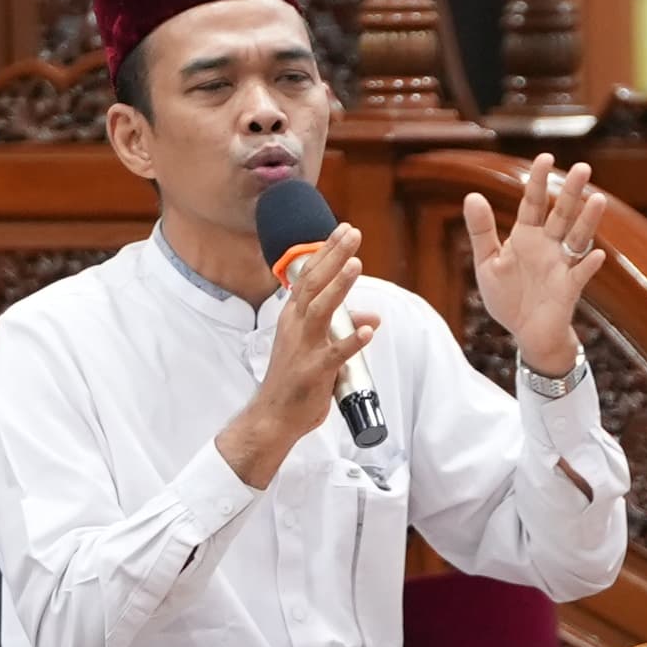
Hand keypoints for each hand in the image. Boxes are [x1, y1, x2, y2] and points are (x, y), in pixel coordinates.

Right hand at [216, 224, 364, 487]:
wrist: (272, 416)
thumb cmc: (295, 380)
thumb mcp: (319, 347)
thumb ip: (345, 329)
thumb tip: (373, 317)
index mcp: (294, 316)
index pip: (309, 276)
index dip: (326, 251)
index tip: (343, 229)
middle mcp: (296, 326)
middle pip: (314, 283)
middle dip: (334, 256)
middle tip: (352, 233)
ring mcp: (304, 347)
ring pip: (321, 310)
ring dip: (339, 287)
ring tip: (356, 265)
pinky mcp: (314, 372)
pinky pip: (335, 353)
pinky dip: (352, 341)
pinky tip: (369, 330)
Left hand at [465, 156, 606, 376]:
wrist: (525, 332)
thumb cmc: (507, 296)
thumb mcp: (487, 262)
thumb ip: (481, 231)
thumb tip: (472, 195)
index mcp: (526, 236)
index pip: (533, 203)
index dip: (538, 181)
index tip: (545, 156)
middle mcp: (548, 246)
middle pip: (561, 214)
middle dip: (571, 192)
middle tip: (583, 168)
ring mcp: (561, 266)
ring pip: (577, 238)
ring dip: (587, 221)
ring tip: (598, 200)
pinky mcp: (569, 289)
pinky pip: (580, 275)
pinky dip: (588, 265)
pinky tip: (596, 255)